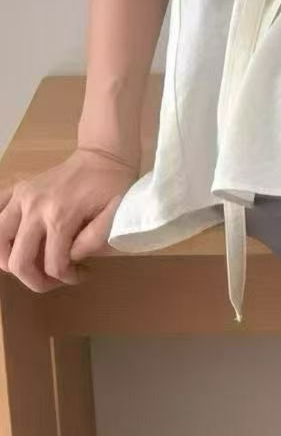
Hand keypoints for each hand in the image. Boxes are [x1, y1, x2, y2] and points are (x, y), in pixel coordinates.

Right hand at [0, 148, 137, 292]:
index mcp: (61, 216)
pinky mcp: (17, 190)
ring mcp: (21, 197)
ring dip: (11, 260)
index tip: (82, 273)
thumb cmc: (113, 185)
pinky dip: (0, 233)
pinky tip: (14, 240)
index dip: (67, 278)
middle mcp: (35, 208)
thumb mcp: (116, 213)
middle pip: (18, 261)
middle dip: (36, 280)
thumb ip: (95, 240)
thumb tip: (71, 258)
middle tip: (55, 278)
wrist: (103, 155)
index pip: (53, 265)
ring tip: (32, 262)